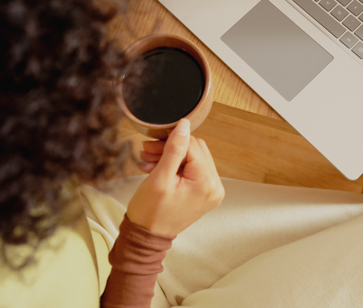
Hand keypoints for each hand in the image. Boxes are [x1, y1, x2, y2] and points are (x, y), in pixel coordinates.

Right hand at [125, 119, 224, 236]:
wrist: (147, 237)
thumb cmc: (150, 212)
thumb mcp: (160, 178)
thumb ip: (174, 149)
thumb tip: (184, 125)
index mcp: (207, 183)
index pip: (193, 146)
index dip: (171, 141)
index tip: (151, 144)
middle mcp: (215, 187)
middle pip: (195, 150)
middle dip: (171, 147)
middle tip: (148, 151)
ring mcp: (211, 191)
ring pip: (193, 158)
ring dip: (171, 156)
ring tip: (149, 161)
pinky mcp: (204, 193)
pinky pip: (193, 170)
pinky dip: (175, 166)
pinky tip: (157, 168)